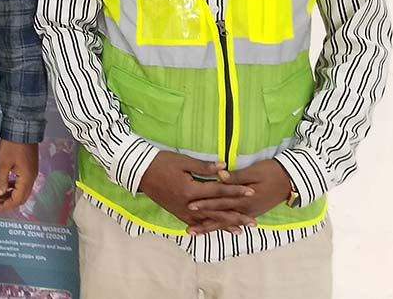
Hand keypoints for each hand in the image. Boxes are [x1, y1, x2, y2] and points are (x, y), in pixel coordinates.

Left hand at [0, 140, 38, 211]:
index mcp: (27, 179)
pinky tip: (6, 182)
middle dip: (9, 202)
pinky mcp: (30, 166)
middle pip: (21, 197)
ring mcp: (32, 171)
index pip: (17, 199)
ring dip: (11, 193)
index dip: (6, 206)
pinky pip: (22, 181)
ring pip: (22, 189)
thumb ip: (1, 180)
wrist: (23, 128)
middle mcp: (32, 177)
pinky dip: (14, 185)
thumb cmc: (14, 144)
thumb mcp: (3, 163)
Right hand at [138, 151, 255, 234]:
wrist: (139, 171)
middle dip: (236, 217)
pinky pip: (194, 223)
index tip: (251, 192)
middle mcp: (188, 205)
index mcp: (191, 190)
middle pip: (216, 212)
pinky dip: (206, 228)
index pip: (219, 192)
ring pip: (207, 221)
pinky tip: (214, 230)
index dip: (236, 191)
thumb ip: (204, 167)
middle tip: (253, 222)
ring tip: (240, 231)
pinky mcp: (176, 213)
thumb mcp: (183, 161)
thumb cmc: (161, 162)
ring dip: (224, 226)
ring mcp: (182, 211)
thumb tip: (224, 167)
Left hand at [185, 159, 292, 234]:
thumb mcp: (254, 171)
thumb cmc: (272, 172)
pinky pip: (234, 221)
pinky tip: (215, 229)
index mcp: (245, 199)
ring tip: (196, 233)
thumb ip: (236, 176)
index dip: (205, 204)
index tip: (190, 207)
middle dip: (205, 223)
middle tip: (189, 230)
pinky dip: (224, 226)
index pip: (221, 202)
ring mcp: (250, 212)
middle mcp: (246, 209)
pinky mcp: (252, 212)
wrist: (291, 180)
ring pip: (227, 222)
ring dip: (212, 227)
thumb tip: (219, 176)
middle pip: (221, 217)